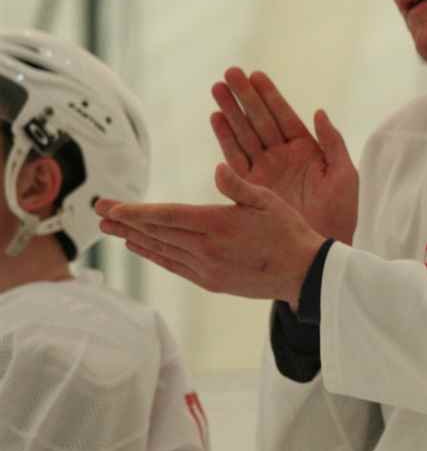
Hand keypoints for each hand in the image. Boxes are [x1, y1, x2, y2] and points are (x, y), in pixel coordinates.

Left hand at [96, 164, 325, 304]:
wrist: (305, 275)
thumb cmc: (290, 233)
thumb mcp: (269, 201)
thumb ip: (238, 185)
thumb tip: (216, 168)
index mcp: (218, 224)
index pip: (165, 215)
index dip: (135, 212)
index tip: (110, 207)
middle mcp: (206, 248)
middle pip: (155, 233)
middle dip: (124, 222)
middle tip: (97, 213)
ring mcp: (206, 267)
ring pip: (160, 250)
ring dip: (133, 239)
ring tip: (111, 230)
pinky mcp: (211, 281)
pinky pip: (174, 266)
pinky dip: (154, 256)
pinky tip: (141, 248)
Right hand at [210, 68, 357, 245]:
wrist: (325, 245)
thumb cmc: (342, 213)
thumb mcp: (345, 175)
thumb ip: (333, 142)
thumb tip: (319, 111)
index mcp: (307, 150)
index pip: (285, 116)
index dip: (271, 96)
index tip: (256, 74)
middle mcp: (283, 156)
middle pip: (260, 120)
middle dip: (245, 97)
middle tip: (230, 73)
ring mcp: (266, 169)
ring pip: (245, 133)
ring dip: (231, 111)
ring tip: (217, 88)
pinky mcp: (250, 186)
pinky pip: (235, 157)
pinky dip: (225, 137)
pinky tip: (217, 117)